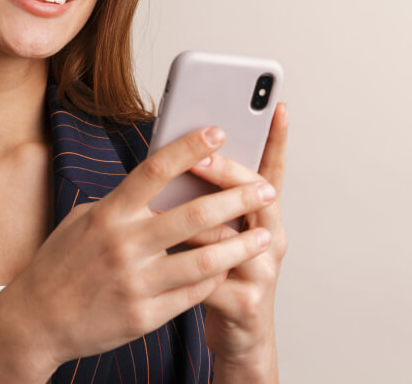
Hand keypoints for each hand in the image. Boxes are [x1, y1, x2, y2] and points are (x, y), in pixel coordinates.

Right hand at [0, 123, 276, 369]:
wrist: (37, 320)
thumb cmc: (60, 263)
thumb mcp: (85, 220)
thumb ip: (123, 203)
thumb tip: (160, 186)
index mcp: (108, 213)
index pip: (156, 170)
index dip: (190, 147)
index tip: (218, 131)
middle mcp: (124, 244)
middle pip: (194, 213)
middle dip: (236, 197)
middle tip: (264, 188)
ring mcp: (136, 282)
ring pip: (204, 259)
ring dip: (240, 245)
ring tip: (264, 235)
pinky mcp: (145, 316)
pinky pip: (193, 293)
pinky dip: (215, 277)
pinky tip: (231, 268)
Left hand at [187, 103, 287, 378]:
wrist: (238, 334)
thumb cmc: (221, 271)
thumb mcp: (222, 231)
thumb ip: (207, 199)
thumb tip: (181, 160)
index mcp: (263, 217)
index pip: (272, 170)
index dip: (277, 140)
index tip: (278, 107)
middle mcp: (272, 240)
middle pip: (256, 195)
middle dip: (228, 172)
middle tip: (203, 156)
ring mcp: (263, 272)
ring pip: (232, 237)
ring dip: (198, 221)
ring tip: (169, 208)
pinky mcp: (247, 303)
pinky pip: (211, 277)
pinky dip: (184, 264)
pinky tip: (163, 259)